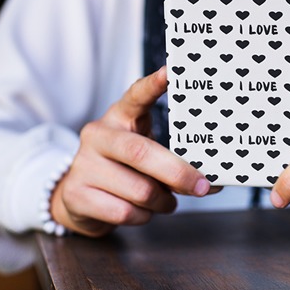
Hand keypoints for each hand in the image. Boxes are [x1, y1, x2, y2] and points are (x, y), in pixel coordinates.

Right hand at [51, 67, 213, 236]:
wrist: (77, 196)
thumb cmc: (124, 169)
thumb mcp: (146, 153)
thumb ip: (172, 159)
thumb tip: (213, 180)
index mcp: (119, 117)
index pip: (136, 95)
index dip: (153, 85)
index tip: (172, 72)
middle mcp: (98, 135)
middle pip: (141, 152)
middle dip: (177, 173)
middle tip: (202, 186)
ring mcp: (83, 164)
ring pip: (139, 190)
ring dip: (162, 202)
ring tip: (166, 201)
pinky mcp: (75, 194)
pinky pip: (124, 212)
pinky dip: (143, 217)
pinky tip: (142, 211)